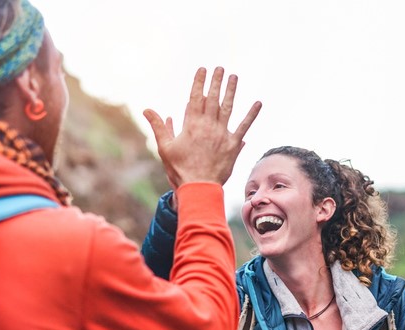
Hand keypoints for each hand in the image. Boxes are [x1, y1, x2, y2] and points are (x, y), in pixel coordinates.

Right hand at [144, 66, 261, 187]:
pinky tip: (258, 103)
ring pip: (228, 107)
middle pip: (212, 99)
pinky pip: (244, 126)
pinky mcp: (233, 145)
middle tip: (220, 68)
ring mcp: (222, 134)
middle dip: (216, 82)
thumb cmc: (179, 169)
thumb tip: (147, 109)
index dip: (199, 82)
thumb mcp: (164, 147)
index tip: (202, 69)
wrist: (198, 187)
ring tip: (234, 77)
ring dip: (231, 91)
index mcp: (191, 125)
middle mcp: (208, 126)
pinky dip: (252, 114)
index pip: (195, 97)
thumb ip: (158, 126)